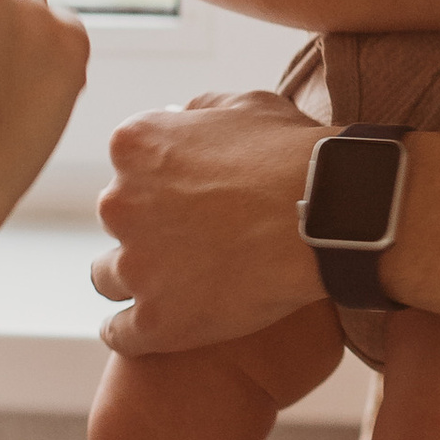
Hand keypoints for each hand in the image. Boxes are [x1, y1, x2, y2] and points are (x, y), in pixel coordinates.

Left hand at [92, 90, 321, 350]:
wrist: (331, 216)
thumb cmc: (295, 155)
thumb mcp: (246, 105)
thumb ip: (200, 111)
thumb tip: (179, 115)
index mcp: (135, 145)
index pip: (129, 166)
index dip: (160, 181)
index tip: (188, 196)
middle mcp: (120, 203)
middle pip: (119, 220)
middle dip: (148, 227)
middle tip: (194, 239)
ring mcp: (136, 266)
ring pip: (108, 276)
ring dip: (134, 278)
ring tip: (172, 286)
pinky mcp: (155, 320)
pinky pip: (120, 334)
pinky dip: (131, 333)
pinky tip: (154, 329)